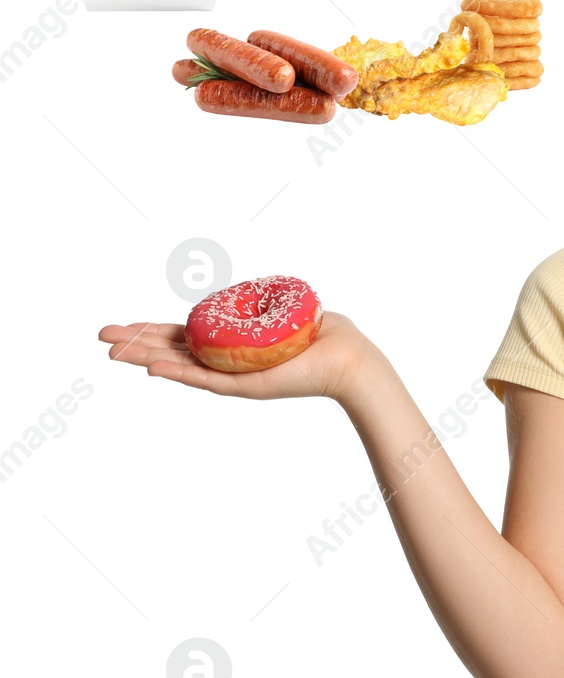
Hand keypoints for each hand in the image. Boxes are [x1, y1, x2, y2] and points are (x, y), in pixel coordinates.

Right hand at [98, 311, 374, 404]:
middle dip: (136, 343)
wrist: (348, 359)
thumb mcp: (282, 313)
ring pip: (180, 367)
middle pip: (171, 351)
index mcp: (231, 343)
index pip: (183, 336)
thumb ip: (261, 306)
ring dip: (146, 358)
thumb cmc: (322, 335)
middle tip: (101, 338)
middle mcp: (225, 361)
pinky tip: (153, 368)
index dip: (153, 331)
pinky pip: (206, 379)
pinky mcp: (245, 386)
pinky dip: (179, 373)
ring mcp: (231, 376)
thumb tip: (250, 291)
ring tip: (113, 352)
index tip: (123, 327)